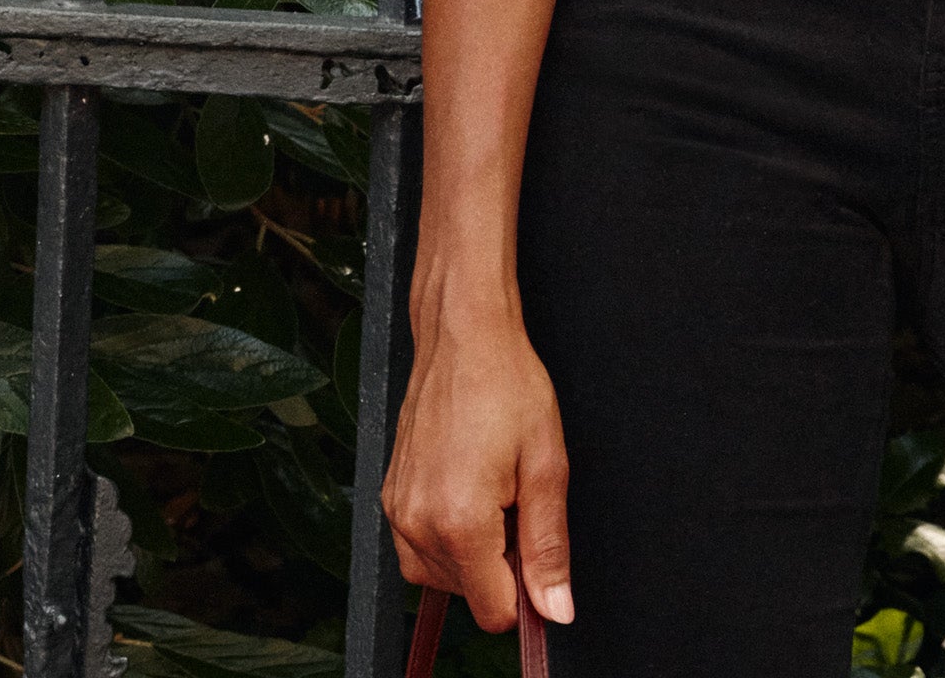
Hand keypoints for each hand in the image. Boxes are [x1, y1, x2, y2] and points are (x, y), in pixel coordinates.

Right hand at [383, 302, 573, 628]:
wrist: (463, 334)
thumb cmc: (507, 384)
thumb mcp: (547, 463)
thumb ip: (548, 546)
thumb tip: (555, 610)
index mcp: (461, 522)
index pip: (495, 611)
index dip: (525, 590)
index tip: (535, 547)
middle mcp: (419, 524)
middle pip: (469, 593)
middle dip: (499, 562)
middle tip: (515, 497)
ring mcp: (398, 511)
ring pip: (441, 574)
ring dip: (473, 550)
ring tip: (493, 488)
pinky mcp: (390, 496)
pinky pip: (418, 547)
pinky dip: (447, 534)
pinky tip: (468, 487)